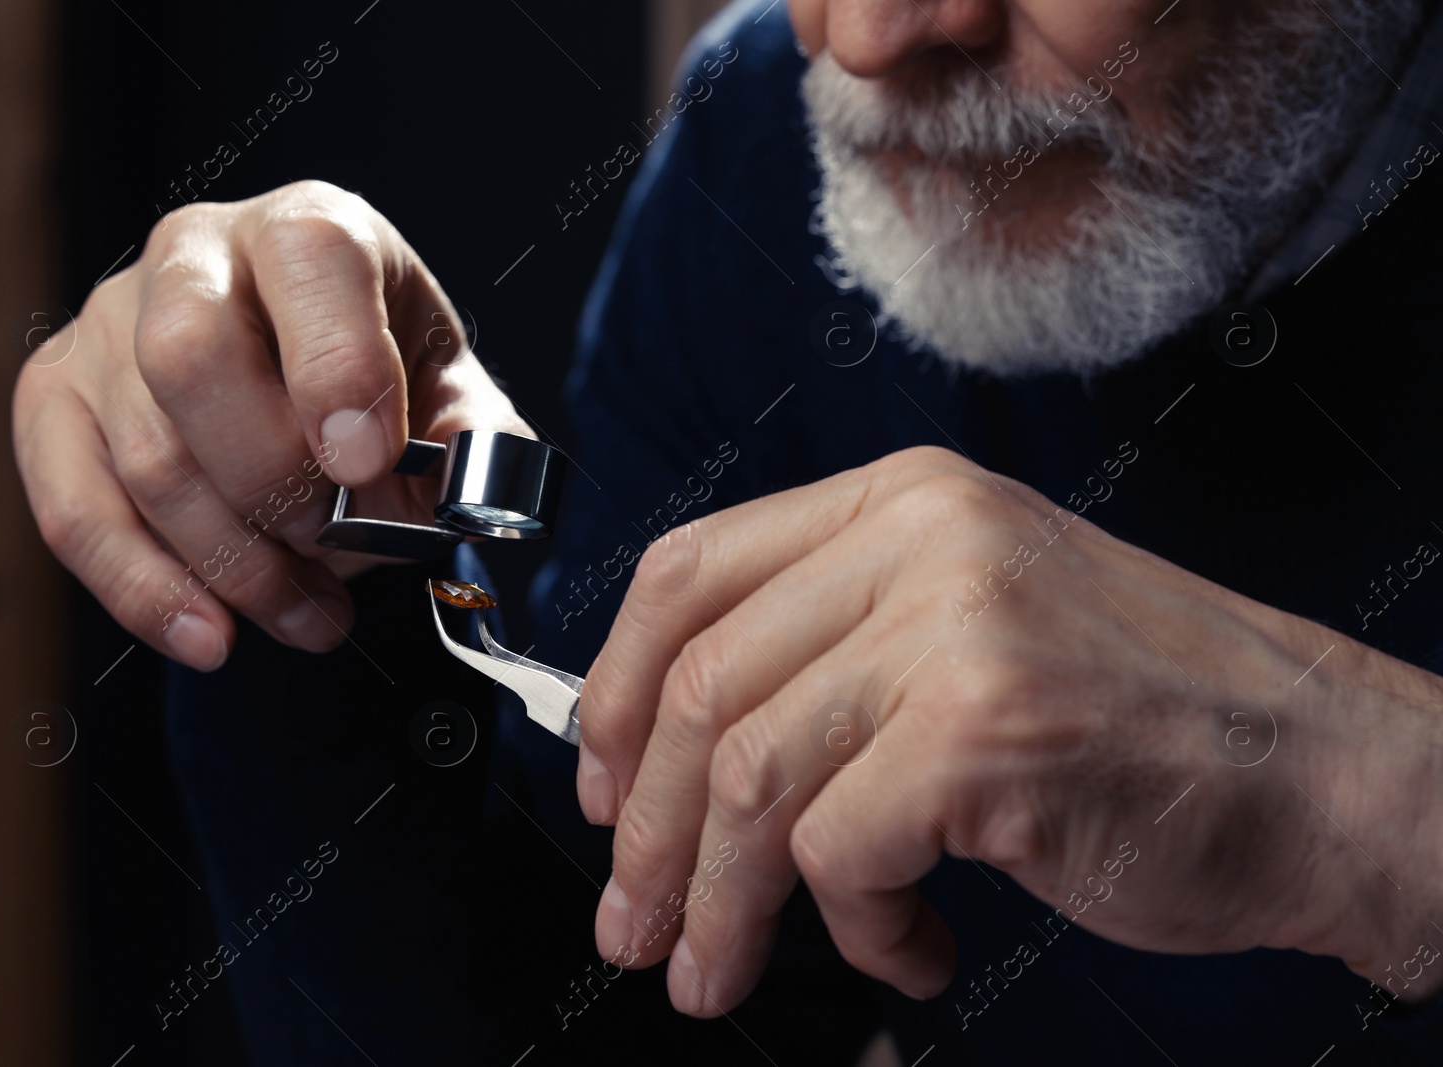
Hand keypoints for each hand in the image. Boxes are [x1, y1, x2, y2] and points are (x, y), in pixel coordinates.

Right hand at [14, 181, 527, 669]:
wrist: (295, 373)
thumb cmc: (377, 375)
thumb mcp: (448, 388)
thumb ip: (475, 435)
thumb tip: (468, 489)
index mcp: (307, 231)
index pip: (307, 260)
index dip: (337, 367)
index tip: (368, 465)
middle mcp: (195, 256)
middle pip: (192, 355)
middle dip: (276, 481)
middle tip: (341, 542)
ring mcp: (108, 325)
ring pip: (149, 456)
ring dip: (239, 564)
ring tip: (314, 613)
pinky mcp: (53, 399)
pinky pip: (74, 510)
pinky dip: (146, 591)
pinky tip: (212, 636)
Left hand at [576, 446, 1442, 1015]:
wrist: (1327, 771)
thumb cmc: (1148, 719)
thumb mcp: (971, 629)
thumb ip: (837, 653)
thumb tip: (676, 750)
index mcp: (903, 499)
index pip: (690, 569)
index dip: (618, 687)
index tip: (599, 783)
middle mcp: (921, 539)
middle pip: (703, 686)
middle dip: (645, 832)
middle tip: (637, 923)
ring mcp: (952, 627)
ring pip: (746, 777)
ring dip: (721, 901)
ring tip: (719, 968)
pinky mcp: (982, 729)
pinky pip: (838, 851)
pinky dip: (856, 927)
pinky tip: (909, 945)